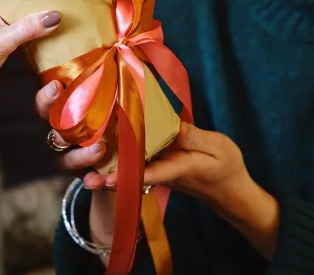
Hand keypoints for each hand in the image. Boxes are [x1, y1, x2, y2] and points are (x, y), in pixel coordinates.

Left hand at [0, 0, 61, 105]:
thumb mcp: (2, 41)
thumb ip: (27, 28)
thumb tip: (52, 16)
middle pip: (17, 7)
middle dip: (35, 6)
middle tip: (58, 5)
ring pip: (17, 24)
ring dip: (33, 24)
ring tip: (53, 22)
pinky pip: (16, 40)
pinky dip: (28, 40)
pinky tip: (40, 44)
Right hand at [35, 79, 115, 262]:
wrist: (133, 153)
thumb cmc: (122, 114)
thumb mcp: (119, 94)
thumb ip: (115, 76)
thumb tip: (121, 46)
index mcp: (67, 113)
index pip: (46, 104)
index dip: (46, 97)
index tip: (56, 85)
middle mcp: (65, 135)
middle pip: (49, 128)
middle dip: (52, 116)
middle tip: (65, 111)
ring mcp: (73, 156)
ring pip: (63, 158)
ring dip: (78, 154)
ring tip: (99, 147)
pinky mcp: (88, 175)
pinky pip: (85, 180)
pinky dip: (91, 180)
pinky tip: (96, 179)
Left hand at [85, 122, 279, 259]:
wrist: (230, 189)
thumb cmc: (227, 166)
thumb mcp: (217, 146)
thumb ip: (193, 136)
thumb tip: (170, 124)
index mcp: (178, 168)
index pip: (148, 173)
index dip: (126, 176)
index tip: (103, 179)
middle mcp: (163, 173)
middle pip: (132, 173)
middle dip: (107, 174)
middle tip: (83, 177)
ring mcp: (159, 171)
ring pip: (132, 168)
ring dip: (111, 166)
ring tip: (85, 164)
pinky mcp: (158, 167)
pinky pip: (138, 162)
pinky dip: (124, 155)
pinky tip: (106, 143)